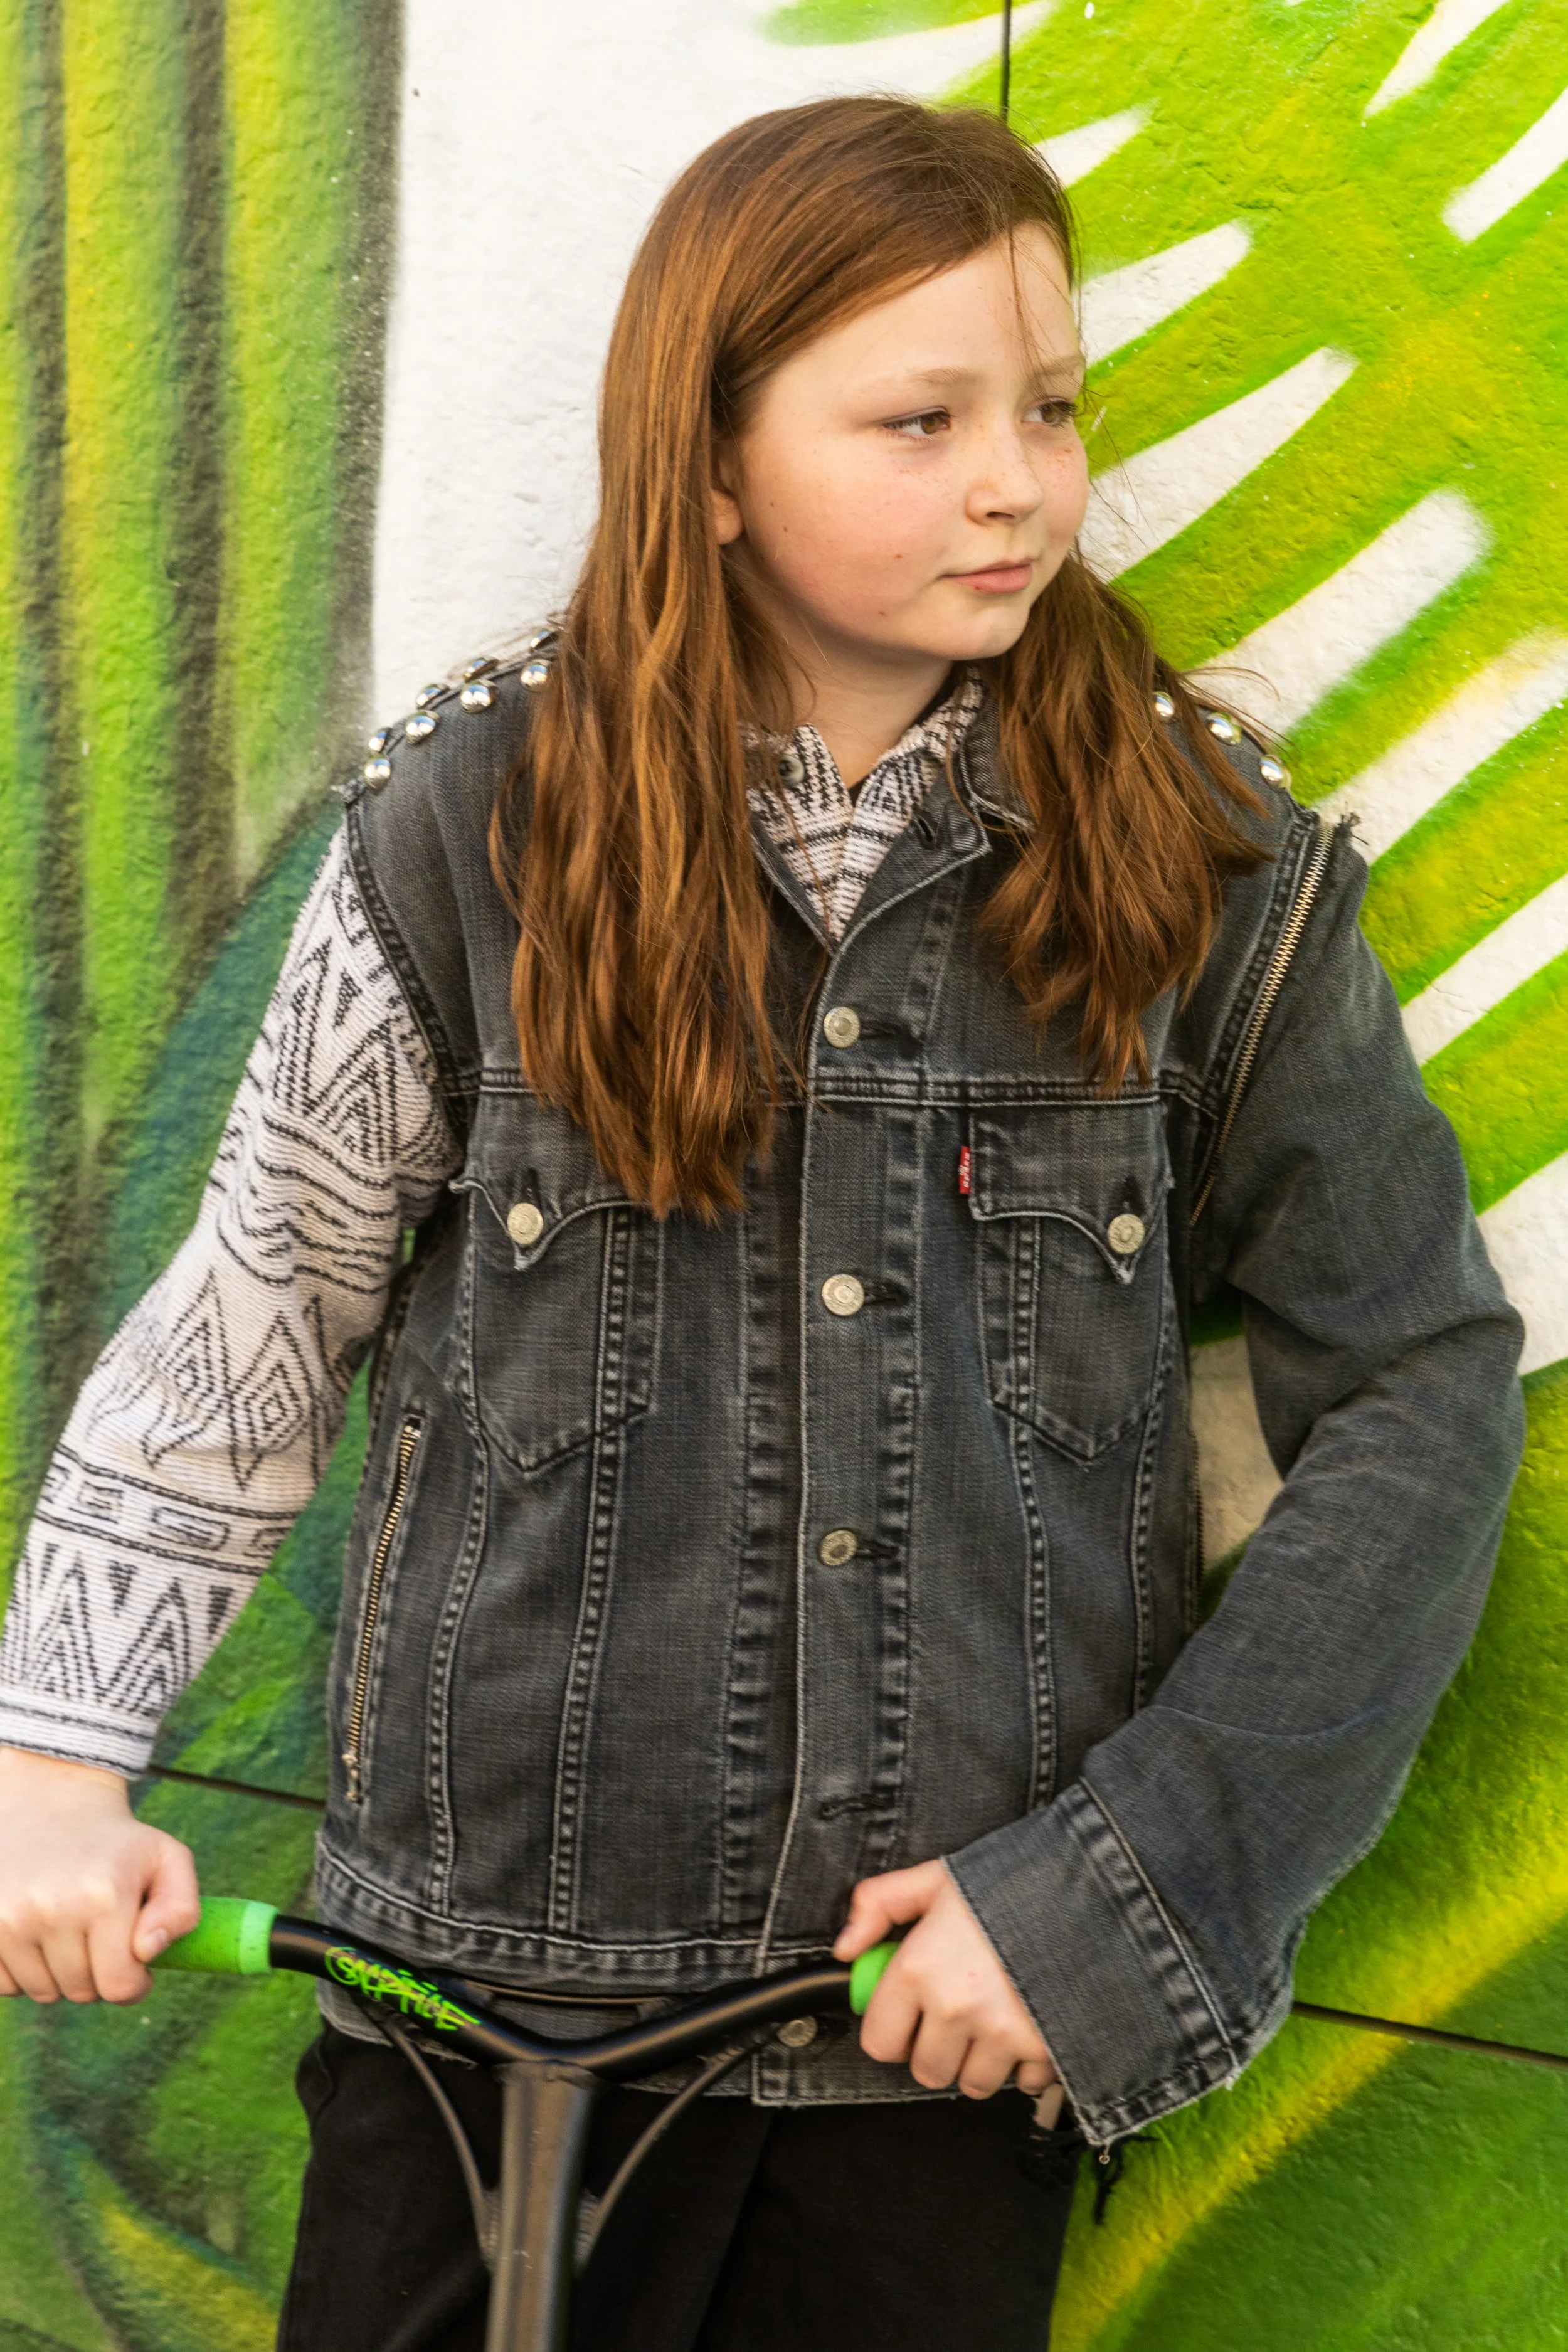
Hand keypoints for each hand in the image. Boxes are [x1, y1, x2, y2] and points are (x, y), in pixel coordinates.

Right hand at [0, 1746, 199, 2003]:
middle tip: (99, 1934)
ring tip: (68, 1926)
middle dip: (97, 1974)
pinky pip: (5, 1985)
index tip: (135, 1961)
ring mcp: (9, 1918)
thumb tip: (149, 1952)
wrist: (50, 1803)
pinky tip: (36, 1931)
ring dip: (58, 1973)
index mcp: (105, 1894)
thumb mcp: (168, 1859)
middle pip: (81, 1992)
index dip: (134, 1983)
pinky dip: (22, 1970)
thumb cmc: (117, 1843)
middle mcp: (52, 1908)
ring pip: (41, 1992)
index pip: (119, 1986)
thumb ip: (181, 1910)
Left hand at [834, 1857, 1057, 2100]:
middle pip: (926, 2070)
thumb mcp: (935, 1878)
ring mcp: (1001, 2034)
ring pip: (972, 2083)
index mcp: (920, 1968)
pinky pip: (1021, 2084)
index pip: (879, 2042)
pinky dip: (1023, 2065)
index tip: (905, 2015)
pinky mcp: (1044, 2049)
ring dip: (978, 2060)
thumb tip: (845, 1947)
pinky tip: (1025, 2026)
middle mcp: (956, 2008)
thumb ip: (880, 1904)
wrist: (1085, 1887)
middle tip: (953, 2014)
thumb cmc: (1008, 1881)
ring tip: (991, 2018)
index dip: (891, 2029)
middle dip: (935, 2047)